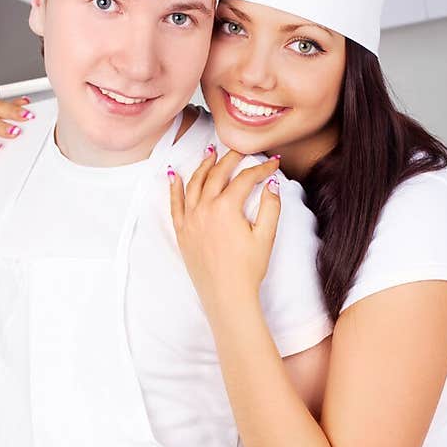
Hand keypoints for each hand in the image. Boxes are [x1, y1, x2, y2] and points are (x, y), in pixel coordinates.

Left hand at [169, 148, 281, 319]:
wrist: (226, 296)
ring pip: (194, 184)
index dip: (261, 168)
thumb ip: (271, 206)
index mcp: (226, 208)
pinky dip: (175, 188)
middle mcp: (204, 209)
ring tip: (211, 153)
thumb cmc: (247, 270)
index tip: (272, 163)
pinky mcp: (182, 232)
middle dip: (230, 158)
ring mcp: (190, 220)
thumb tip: (271, 183)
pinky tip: (175, 175)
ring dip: (203, 166)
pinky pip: (175, 205)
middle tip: (240, 151)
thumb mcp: (266, 236)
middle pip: (217, 174)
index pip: (245, 178)